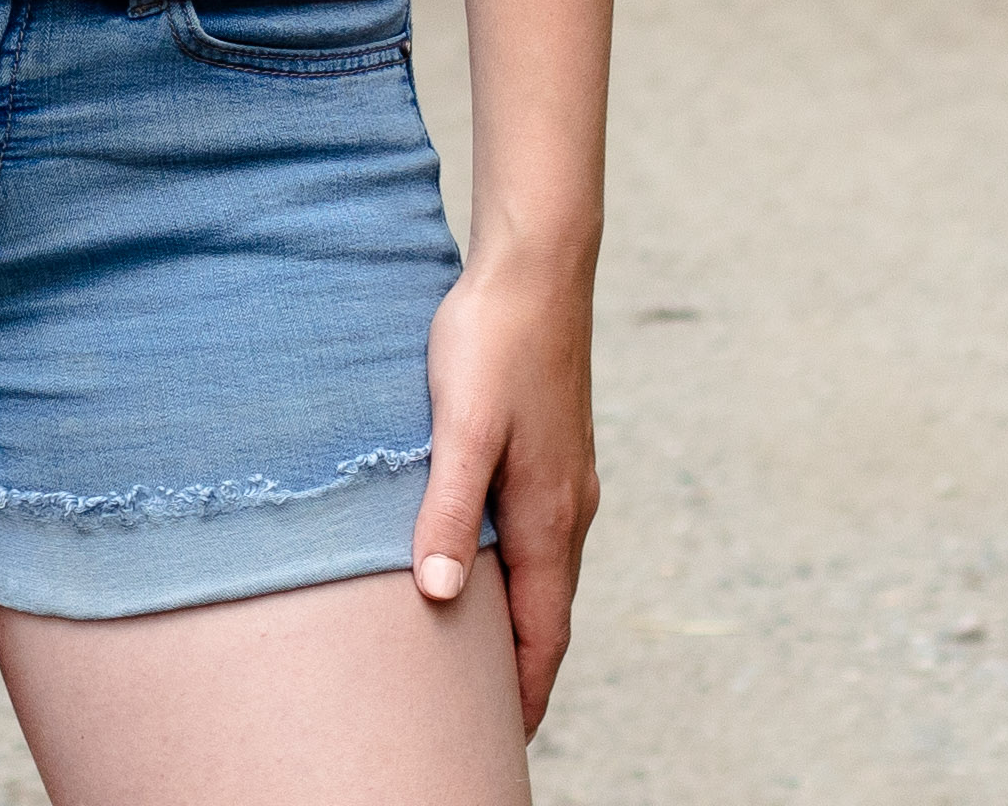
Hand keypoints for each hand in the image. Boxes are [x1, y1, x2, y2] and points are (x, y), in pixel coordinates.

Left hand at [409, 247, 600, 729]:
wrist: (536, 266)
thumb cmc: (493, 342)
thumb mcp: (461, 428)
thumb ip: (449, 511)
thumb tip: (438, 597)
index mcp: (550, 518)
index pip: (543, 634)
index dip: (523, 692)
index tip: (503, 741)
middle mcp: (569, 510)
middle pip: (549, 616)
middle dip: (522, 672)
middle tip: (487, 722)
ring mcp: (566, 481)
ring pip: (545, 576)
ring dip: (521, 624)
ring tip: (484, 663)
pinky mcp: (554, 453)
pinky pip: (540, 538)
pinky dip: (520, 577)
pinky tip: (488, 569)